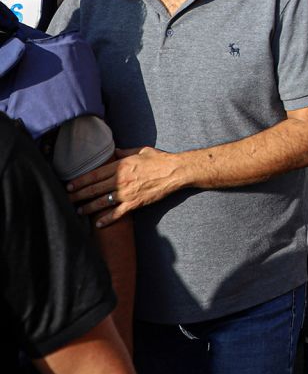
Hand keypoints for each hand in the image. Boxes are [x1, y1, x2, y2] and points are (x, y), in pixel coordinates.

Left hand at [67, 147, 183, 226]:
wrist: (175, 171)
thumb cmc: (160, 159)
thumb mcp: (141, 150)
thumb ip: (125, 152)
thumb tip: (114, 151)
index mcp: (121, 165)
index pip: (94, 174)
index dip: (80, 181)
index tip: (70, 185)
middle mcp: (120, 179)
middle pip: (94, 189)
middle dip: (78, 195)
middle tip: (67, 199)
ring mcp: (127, 192)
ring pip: (101, 202)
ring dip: (87, 207)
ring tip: (78, 211)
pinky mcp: (135, 203)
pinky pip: (117, 213)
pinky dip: (107, 219)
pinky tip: (98, 224)